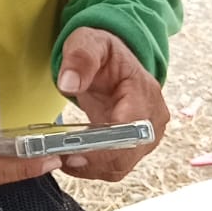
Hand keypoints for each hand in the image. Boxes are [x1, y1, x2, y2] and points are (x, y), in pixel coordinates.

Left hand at [56, 27, 169, 180]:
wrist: (114, 60)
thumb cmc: (103, 51)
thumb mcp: (88, 42)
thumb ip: (80, 58)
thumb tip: (69, 84)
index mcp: (144, 93)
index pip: (131, 131)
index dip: (105, 149)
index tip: (74, 154)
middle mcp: (152, 119)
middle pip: (127, 155)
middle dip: (93, 163)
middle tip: (58, 158)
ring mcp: (146, 135)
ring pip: (121, 166)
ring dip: (91, 168)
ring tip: (60, 157)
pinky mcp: (136, 145)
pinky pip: (116, 165)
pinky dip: (94, 167)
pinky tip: (71, 157)